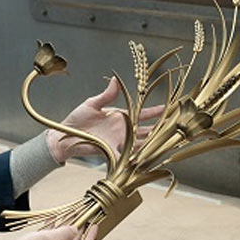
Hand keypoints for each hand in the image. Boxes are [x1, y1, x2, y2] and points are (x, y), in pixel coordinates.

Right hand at [0, 225, 98, 239]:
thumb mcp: (48, 238)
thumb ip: (65, 233)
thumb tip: (75, 230)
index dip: (90, 234)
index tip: (94, 223)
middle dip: (74, 230)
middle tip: (78, 216)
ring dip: (62, 231)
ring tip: (64, 217)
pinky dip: (52, 237)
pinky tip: (49, 226)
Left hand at [46, 77, 162, 162]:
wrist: (64, 135)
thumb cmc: (77, 120)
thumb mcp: (92, 104)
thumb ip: (107, 94)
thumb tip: (116, 79)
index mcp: (120, 117)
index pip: (142, 113)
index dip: (155, 111)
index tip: (169, 107)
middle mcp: (122, 130)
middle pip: (146, 129)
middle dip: (160, 128)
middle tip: (176, 125)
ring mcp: (118, 142)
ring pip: (141, 143)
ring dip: (153, 143)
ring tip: (167, 141)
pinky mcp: (111, 151)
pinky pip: (126, 157)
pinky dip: (135, 159)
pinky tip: (146, 159)